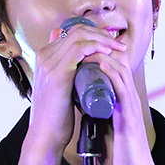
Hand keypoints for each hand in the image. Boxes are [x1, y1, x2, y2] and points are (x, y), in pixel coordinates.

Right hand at [16, 20, 129, 164]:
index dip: (95, 34)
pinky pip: (79, 50)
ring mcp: (49, 63)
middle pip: (77, 30)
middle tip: (119, 45)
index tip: (113, 44)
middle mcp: (44, 55)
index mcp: (46, 57)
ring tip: (119, 49)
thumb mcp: (63, 89)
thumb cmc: (57, 115)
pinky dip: (96, 48)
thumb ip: (69, 76)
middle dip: (102, 34)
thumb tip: (84, 68)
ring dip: (103, 40)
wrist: (46, 135)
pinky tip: (108, 54)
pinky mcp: (57, 74)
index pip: (72, 32)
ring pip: (80, 37)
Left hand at [89, 31, 164, 164]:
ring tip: (86, 44)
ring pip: (119, 70)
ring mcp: (129, 106)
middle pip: (117, 60)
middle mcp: (127, 98)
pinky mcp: (128, 116)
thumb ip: (96, 112)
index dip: (97, 50)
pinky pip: (120, 88)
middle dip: (99, 45)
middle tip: (80, 36)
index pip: (112, 66)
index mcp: (121, 100)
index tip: (78, 42)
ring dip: (103, 54)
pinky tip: (99, 64)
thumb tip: (80, 102)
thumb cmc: (119, 154)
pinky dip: (111, 74)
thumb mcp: (103, 126)